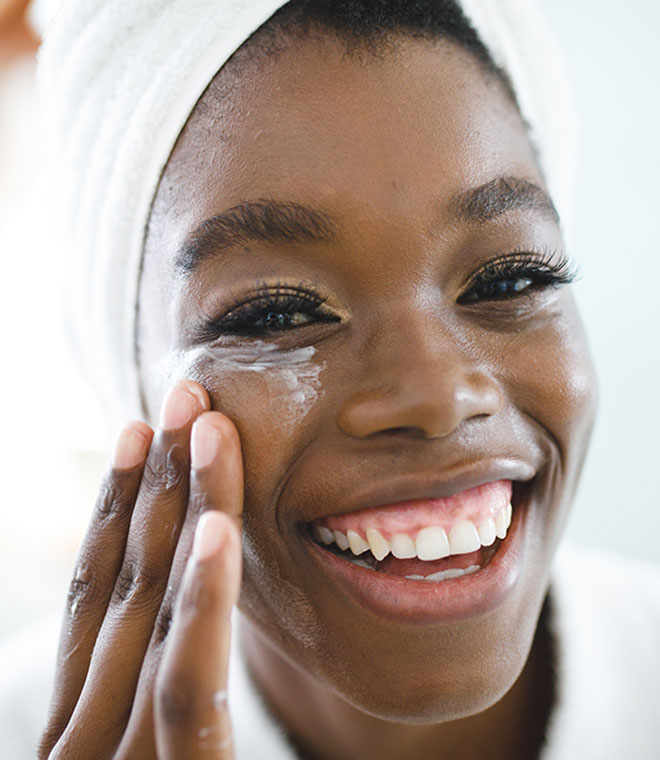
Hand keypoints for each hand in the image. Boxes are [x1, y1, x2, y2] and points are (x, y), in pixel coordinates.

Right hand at [38, 380, 243, 758]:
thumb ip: (157, 704)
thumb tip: (177, 627)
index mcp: (80, 722)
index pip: (94, 594)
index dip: (114, 506)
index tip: (138, 434)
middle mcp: (86, 731)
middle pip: (129, 580)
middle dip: (157, 480)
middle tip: (185, 396)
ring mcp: (116, 759)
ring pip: (157, 607)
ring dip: (183, 507)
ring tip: (209, 425)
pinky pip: (189, 682)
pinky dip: (204, 599)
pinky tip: (219, 529)